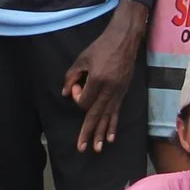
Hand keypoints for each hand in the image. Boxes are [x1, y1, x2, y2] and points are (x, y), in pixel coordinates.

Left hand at [63, 2, 144, 152]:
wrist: (125, 40)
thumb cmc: (101, 47)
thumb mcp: (82, 58)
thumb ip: (71, 76)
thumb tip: (64, 93)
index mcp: (99, 80)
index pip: (84, 101)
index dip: (77, 96)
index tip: (77, 84)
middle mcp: (109, 90)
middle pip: (95, 115)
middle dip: (88, 132)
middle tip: (82, 148)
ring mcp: (118, 92)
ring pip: (107, 117)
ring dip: (101, 134)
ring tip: (97, 149)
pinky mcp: (123, 93)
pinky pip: (117, 112)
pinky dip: (113, 125)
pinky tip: (110, 138)